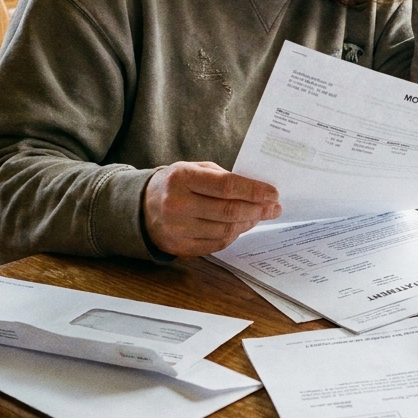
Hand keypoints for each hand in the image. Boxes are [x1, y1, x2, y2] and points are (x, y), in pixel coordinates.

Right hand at [143, 162, 280, 256]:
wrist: (143, 207)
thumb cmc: (176, 184)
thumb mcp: (194, 169)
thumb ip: (223, 177)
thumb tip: (258, 192)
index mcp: (182, 178)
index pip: (226, 186)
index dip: (253, 191)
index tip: (273, 193)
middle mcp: (177, 204)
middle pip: (229, 211)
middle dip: (257, 209)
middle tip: (274, 207)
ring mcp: (177, 229)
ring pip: (225, 230)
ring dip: (248, 223)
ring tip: (259, 215)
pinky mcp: (179, 247)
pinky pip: (216, 244)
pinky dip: (233, 235)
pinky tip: (241, 226)